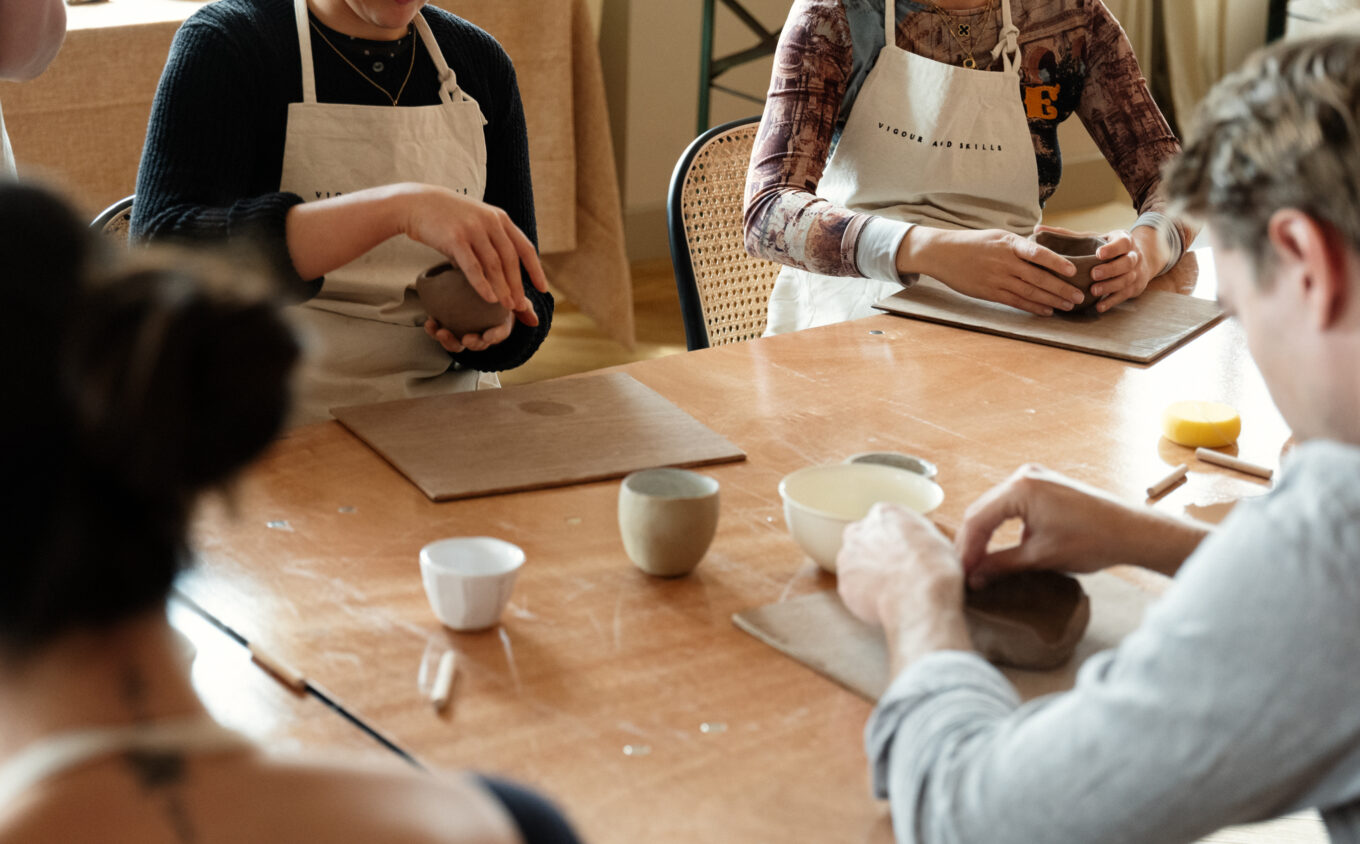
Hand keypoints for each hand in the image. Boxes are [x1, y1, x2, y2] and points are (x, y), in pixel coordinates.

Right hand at [400, 185, 549, 312]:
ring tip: (508, 307)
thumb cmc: (447, 218)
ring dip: (503, 288)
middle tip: (522, 306)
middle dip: (518, 285)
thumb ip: (490, 243)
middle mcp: (490, 222)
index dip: (535, 269)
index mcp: (499, 218)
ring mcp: (473, 229)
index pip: (525, 247)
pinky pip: (473, 266)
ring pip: (494, 265)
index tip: (543, 289)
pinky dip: (483, 284)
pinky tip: (489, 299)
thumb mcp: (476, 221)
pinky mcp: (455, 238)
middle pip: (511, 259)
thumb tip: (498, 273)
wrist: (416, 203)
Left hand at [423, 298, 538, 353]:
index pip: (497, 335)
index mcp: (497, 328)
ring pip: (456, 342)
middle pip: (475, 343)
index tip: (488, 335)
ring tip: (439, 331)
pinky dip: (434, 329)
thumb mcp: (515, 299)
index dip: (493, 337)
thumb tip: (535, 320)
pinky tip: (429, 321)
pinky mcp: (449, 325)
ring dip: (447, 340)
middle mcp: (480, 333)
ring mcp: (463, 331)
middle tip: (464, 339)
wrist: (483, 287)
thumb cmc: (501, 295)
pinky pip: (441, 330)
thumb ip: (524, 307)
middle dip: (469, 344)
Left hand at [837, 504, 971, 672]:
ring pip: (855, 565)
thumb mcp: (935, 537)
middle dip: (875, 554)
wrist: (920, 597)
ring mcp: (847, 558)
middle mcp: (859, 531)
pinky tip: (884, 602)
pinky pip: (853, 590)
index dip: (895, 540)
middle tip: (895, 572)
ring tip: (892, 590)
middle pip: (863, 541)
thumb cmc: (935, 567)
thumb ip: (914, 534)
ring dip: (868, 575)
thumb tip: (915, 544)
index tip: (903, 552)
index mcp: (884, 514)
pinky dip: (865, 597)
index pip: (883, 522)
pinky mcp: (844, 585)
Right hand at [898, 227, 1084, 315]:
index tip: (1074, 271)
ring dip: (1052, 300)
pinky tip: (1047, 311)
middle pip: (1039, 278)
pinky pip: (1016, 302)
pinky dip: (1033, 307)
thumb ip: (1019, 246)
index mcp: (1009, 244)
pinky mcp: (990, 292)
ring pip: (1030, 292)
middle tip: (1080, 295)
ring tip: (1069, 305)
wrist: (943, 253)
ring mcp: (997, 279)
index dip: (1057, 263)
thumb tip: (1044, 254)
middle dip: (1062, 288)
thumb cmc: (973, 243)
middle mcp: (1005, 262)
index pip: (1038, 253)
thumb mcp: (998, 237)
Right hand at [956, 465, 1207, 587]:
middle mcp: (1024, 476)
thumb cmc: (1093, 540)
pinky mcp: (1044, 487)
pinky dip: (1000, 526)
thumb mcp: (1040, 557)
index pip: (977, 519)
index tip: (960, 573)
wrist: (1132, 532)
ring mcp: (1035, 478)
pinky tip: (995, 547)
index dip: (966, 549)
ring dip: (984, 534)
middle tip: (963, 570)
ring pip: (995, 508)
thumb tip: (974, 577)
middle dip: (971, 542)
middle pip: (982, 510)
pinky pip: (1011, 506)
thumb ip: (1001, 564)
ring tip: (976, 562)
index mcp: (1020, 488)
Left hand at [1037, 224, 1165, 312]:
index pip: (1122, 243)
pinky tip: (1098, 306)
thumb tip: (1036, 230)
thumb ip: (1066, 235)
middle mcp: (1133, 256)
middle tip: (1093, 274)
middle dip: (1110, 269)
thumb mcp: (1091, 238)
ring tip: (1093, 291)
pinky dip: (1111, 302)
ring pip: (1126, 280)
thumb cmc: (1105, 248)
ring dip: (1110, 286)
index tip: (1098, 254)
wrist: (1138, 261)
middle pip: (1126, 263)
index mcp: (1124, 241)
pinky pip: (1124, 296)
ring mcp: (1135, 273)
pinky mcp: (1134, 289)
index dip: (1112, 249)